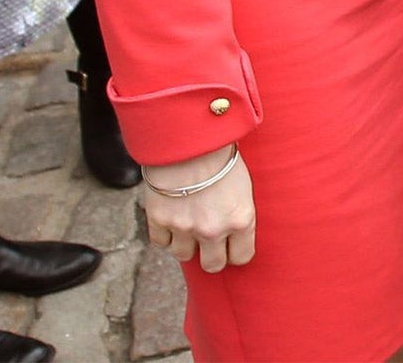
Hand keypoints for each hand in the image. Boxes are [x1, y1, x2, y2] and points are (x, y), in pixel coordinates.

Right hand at [145, 146, 256, 273]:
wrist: (189, 137)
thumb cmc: (222, 155)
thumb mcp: (243, 184)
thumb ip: (238, 211)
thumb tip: (235, 231)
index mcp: (241, 219)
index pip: (242, 257)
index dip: (236, 252)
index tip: (233, 245)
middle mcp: (213, 229)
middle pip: (213, 265)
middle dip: (212, 255)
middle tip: (209, 241)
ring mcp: (184, 228)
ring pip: (184, 255)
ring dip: (186, 242)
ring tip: (189, 222)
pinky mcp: (159, 221)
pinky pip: (160, 243)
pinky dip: (164, 234)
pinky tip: (171, 217)